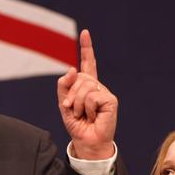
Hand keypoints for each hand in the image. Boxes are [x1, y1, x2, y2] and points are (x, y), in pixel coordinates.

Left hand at [57, 29, 116, 159]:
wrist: (86, 140)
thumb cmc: (76, 124)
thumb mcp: (64, 104)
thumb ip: (64, 86)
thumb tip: (72, 69)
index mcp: (86, 85)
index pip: (87, 64)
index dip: (86, 48)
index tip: (85, 33)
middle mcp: (97, 86)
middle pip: (79, 77)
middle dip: (70, 95)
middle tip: (73, 110)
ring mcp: (105, 92)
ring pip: (84, 86)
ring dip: (78, 103)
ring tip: (84, 115)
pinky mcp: (111, 100)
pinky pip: (92, 96)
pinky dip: (88, 108)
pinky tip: (94, 116)